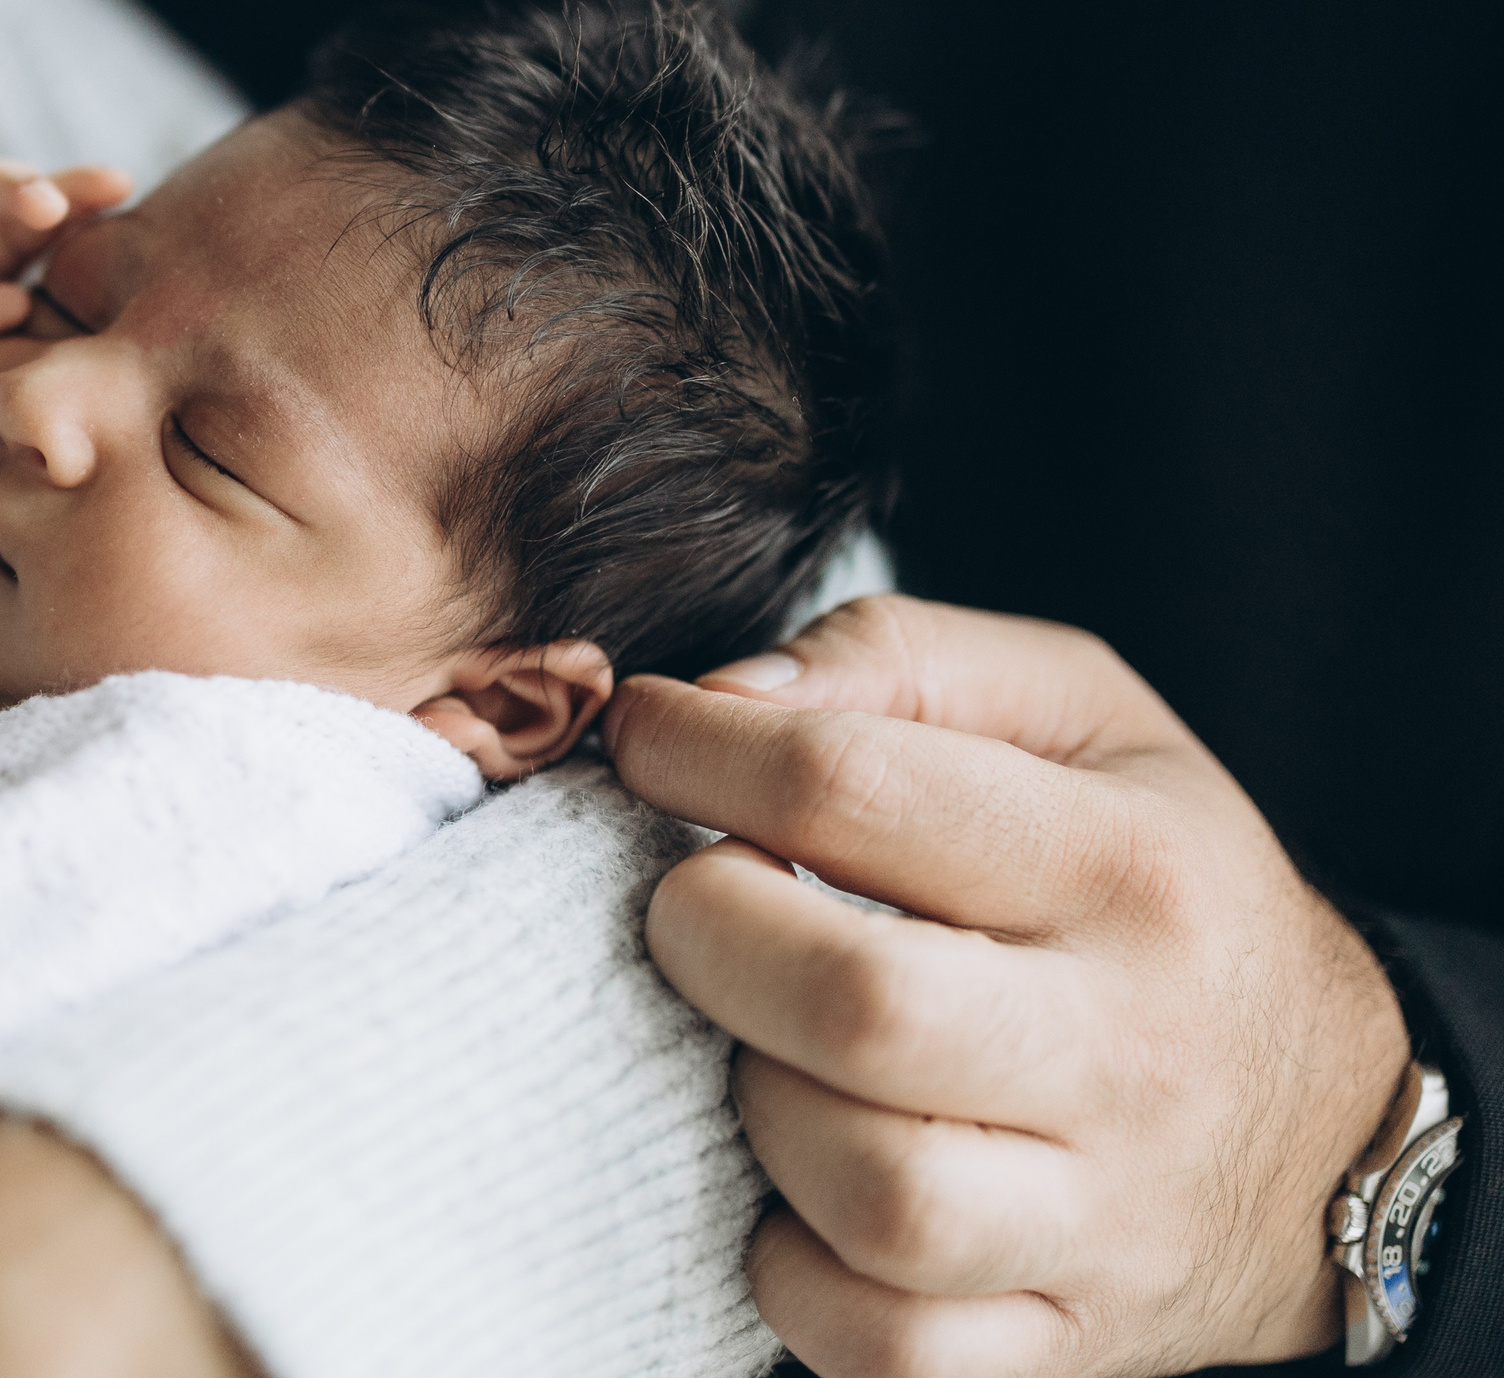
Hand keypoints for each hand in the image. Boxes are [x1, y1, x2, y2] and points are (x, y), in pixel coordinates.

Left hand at [605, 595, 1411, 1376]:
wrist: (1323, 1114)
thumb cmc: (1156, 880)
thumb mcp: (1081, 713)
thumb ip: (901, 661)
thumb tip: (726, 698)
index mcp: (1126, 867)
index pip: (854, 790)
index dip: (699, 753)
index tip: (648, 740)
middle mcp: (1128, 1049)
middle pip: (858, 1006)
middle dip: (707, 931)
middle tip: (690, 900)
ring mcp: (1101, 1218)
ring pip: (873, 1195)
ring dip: (759, 1106)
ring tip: (761, 1044)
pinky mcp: (1062, 1340)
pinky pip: (885, 1345)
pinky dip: (796, 1271)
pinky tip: (796, 1183)